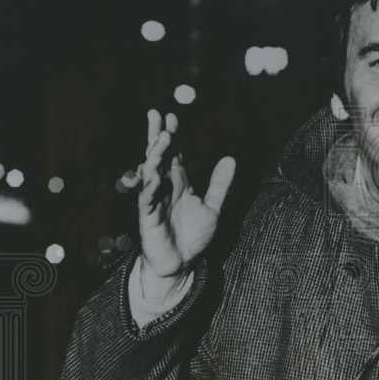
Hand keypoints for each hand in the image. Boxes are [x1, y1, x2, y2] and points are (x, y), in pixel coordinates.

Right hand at [125, 109, 235, 297]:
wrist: (182, 264)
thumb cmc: (193, 236)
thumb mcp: (213, 208)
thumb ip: (220, 184)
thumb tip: (230, 158)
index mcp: (178, 183)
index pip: (173, 154)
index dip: (172, 136)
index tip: (172, 117)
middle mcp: (164, 188)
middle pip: (158, 157)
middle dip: (156, 136)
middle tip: (155, 115)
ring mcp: (154, 201)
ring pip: (150, 173)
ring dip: (155, 156)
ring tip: (162, 139)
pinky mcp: (148, 217)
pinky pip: (147, 198)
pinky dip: (150, 186)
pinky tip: (155, 175)